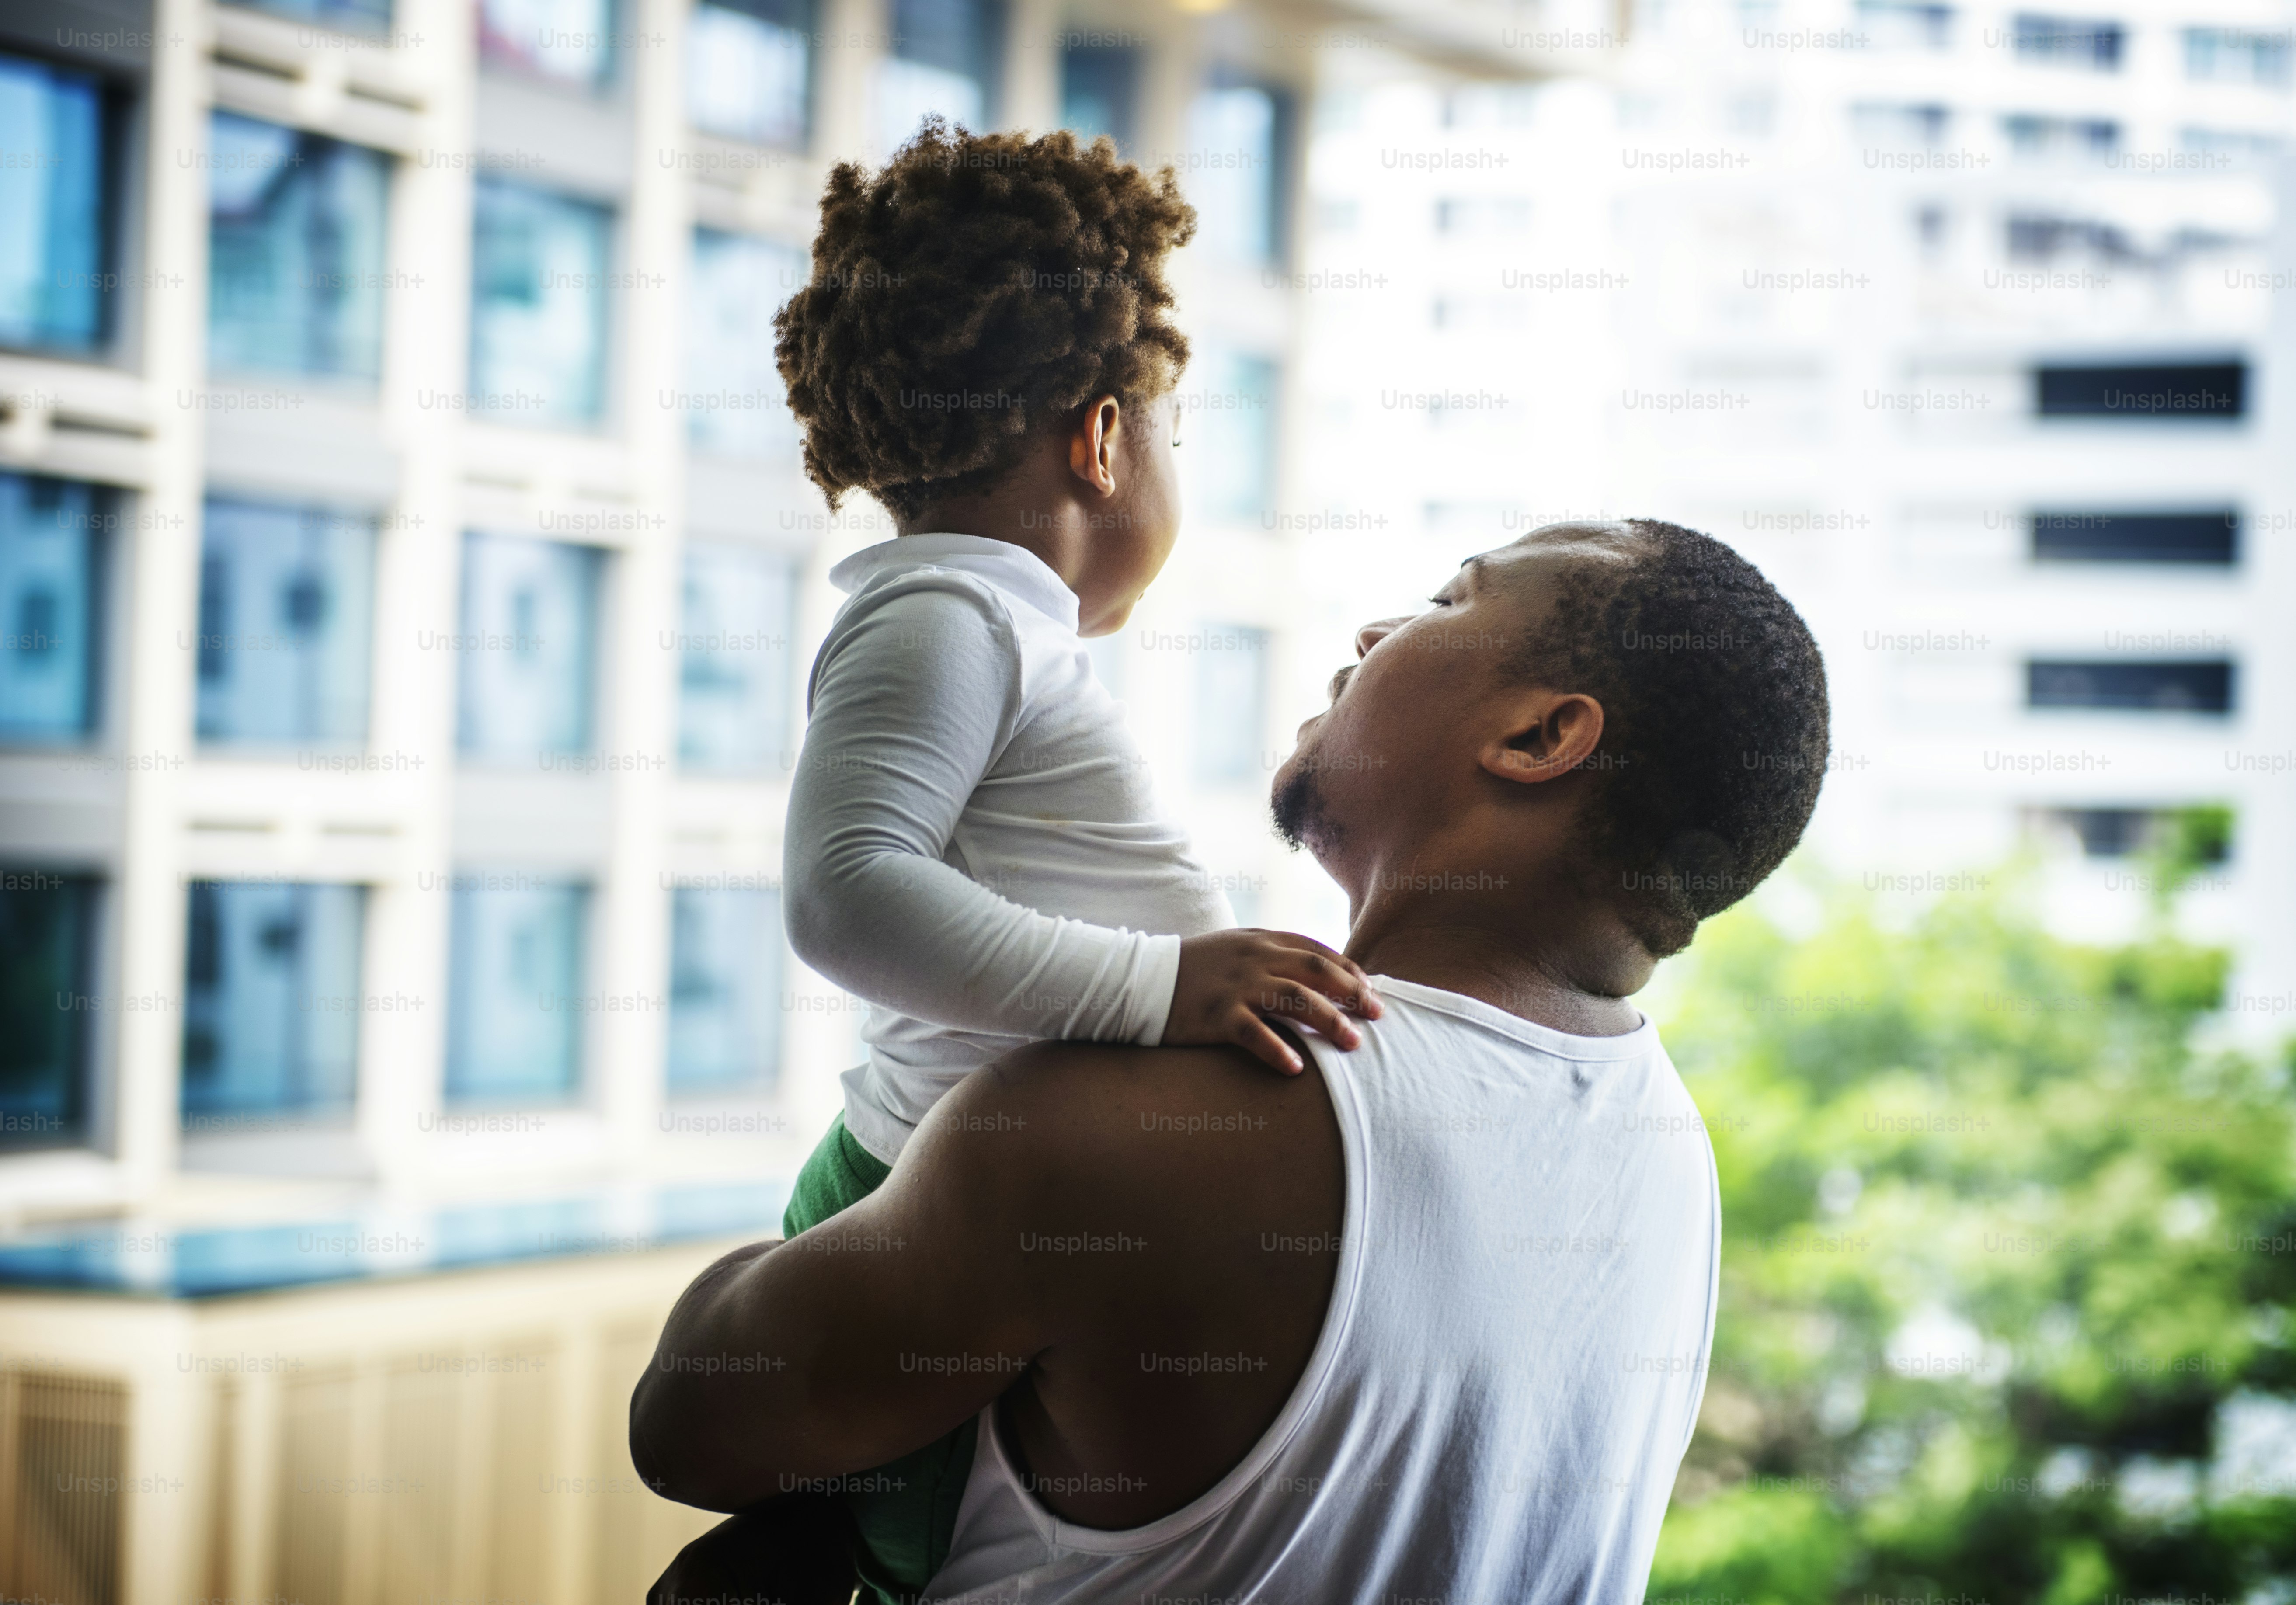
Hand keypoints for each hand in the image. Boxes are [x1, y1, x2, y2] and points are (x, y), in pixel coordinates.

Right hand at [1168, 929, 1381, 1074]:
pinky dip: (1279, 1051)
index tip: (1371, 992)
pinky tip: (1297, 1069)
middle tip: (1376, 1016)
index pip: (1318, 950)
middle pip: (1316, 972)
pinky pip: (1255, 1034)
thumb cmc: (1196, 970)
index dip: (1350, 971)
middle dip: (1352, 994)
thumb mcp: (1237, 950)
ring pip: (1295, 999)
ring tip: (1352, 1044)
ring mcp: (1236, 986)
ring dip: (1329, 1021)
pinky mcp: (1216, 1015)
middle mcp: (1254, 958)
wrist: (1142, 979)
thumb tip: (1316, 977)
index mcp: (1262, 941)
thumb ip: (1273, 956)